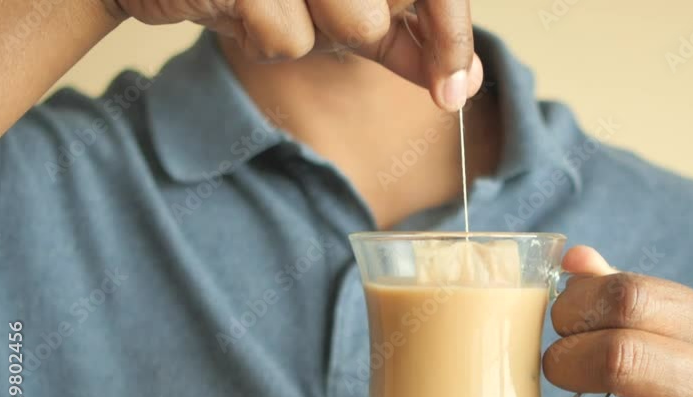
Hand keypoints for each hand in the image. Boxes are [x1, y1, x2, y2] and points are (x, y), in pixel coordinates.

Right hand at [106, 0, 481, 110]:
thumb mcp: (339, 12)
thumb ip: (403, 40)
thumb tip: (465, 79)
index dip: (450, 34)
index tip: (453, 92)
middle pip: (380, 18)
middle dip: (351, 31)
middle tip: (303, 6)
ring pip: (352, 26)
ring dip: (303, 34)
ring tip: (261, 2)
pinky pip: (285, 35)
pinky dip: (261, 36)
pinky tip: (227, 4)